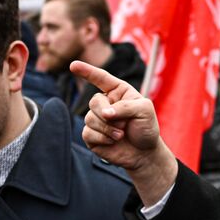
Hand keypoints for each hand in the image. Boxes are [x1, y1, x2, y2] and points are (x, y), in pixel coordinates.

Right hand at [76, 60, 177, 205]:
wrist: (144, 153)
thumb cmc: (146, 128)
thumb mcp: (144, 111)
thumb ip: (125, 107)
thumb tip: (105, 114)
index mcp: (118, 92)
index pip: (100, 78)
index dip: (87, 71)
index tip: (73, 65)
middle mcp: (105, 103)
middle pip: (94, 102)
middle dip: (107, 114)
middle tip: (123, 124)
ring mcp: (97, 119)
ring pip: (90, 119)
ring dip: (108, 129)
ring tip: (121, 135)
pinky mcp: (91, 135)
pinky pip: (88, 133)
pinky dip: (102, 138)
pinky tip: (113, 142)